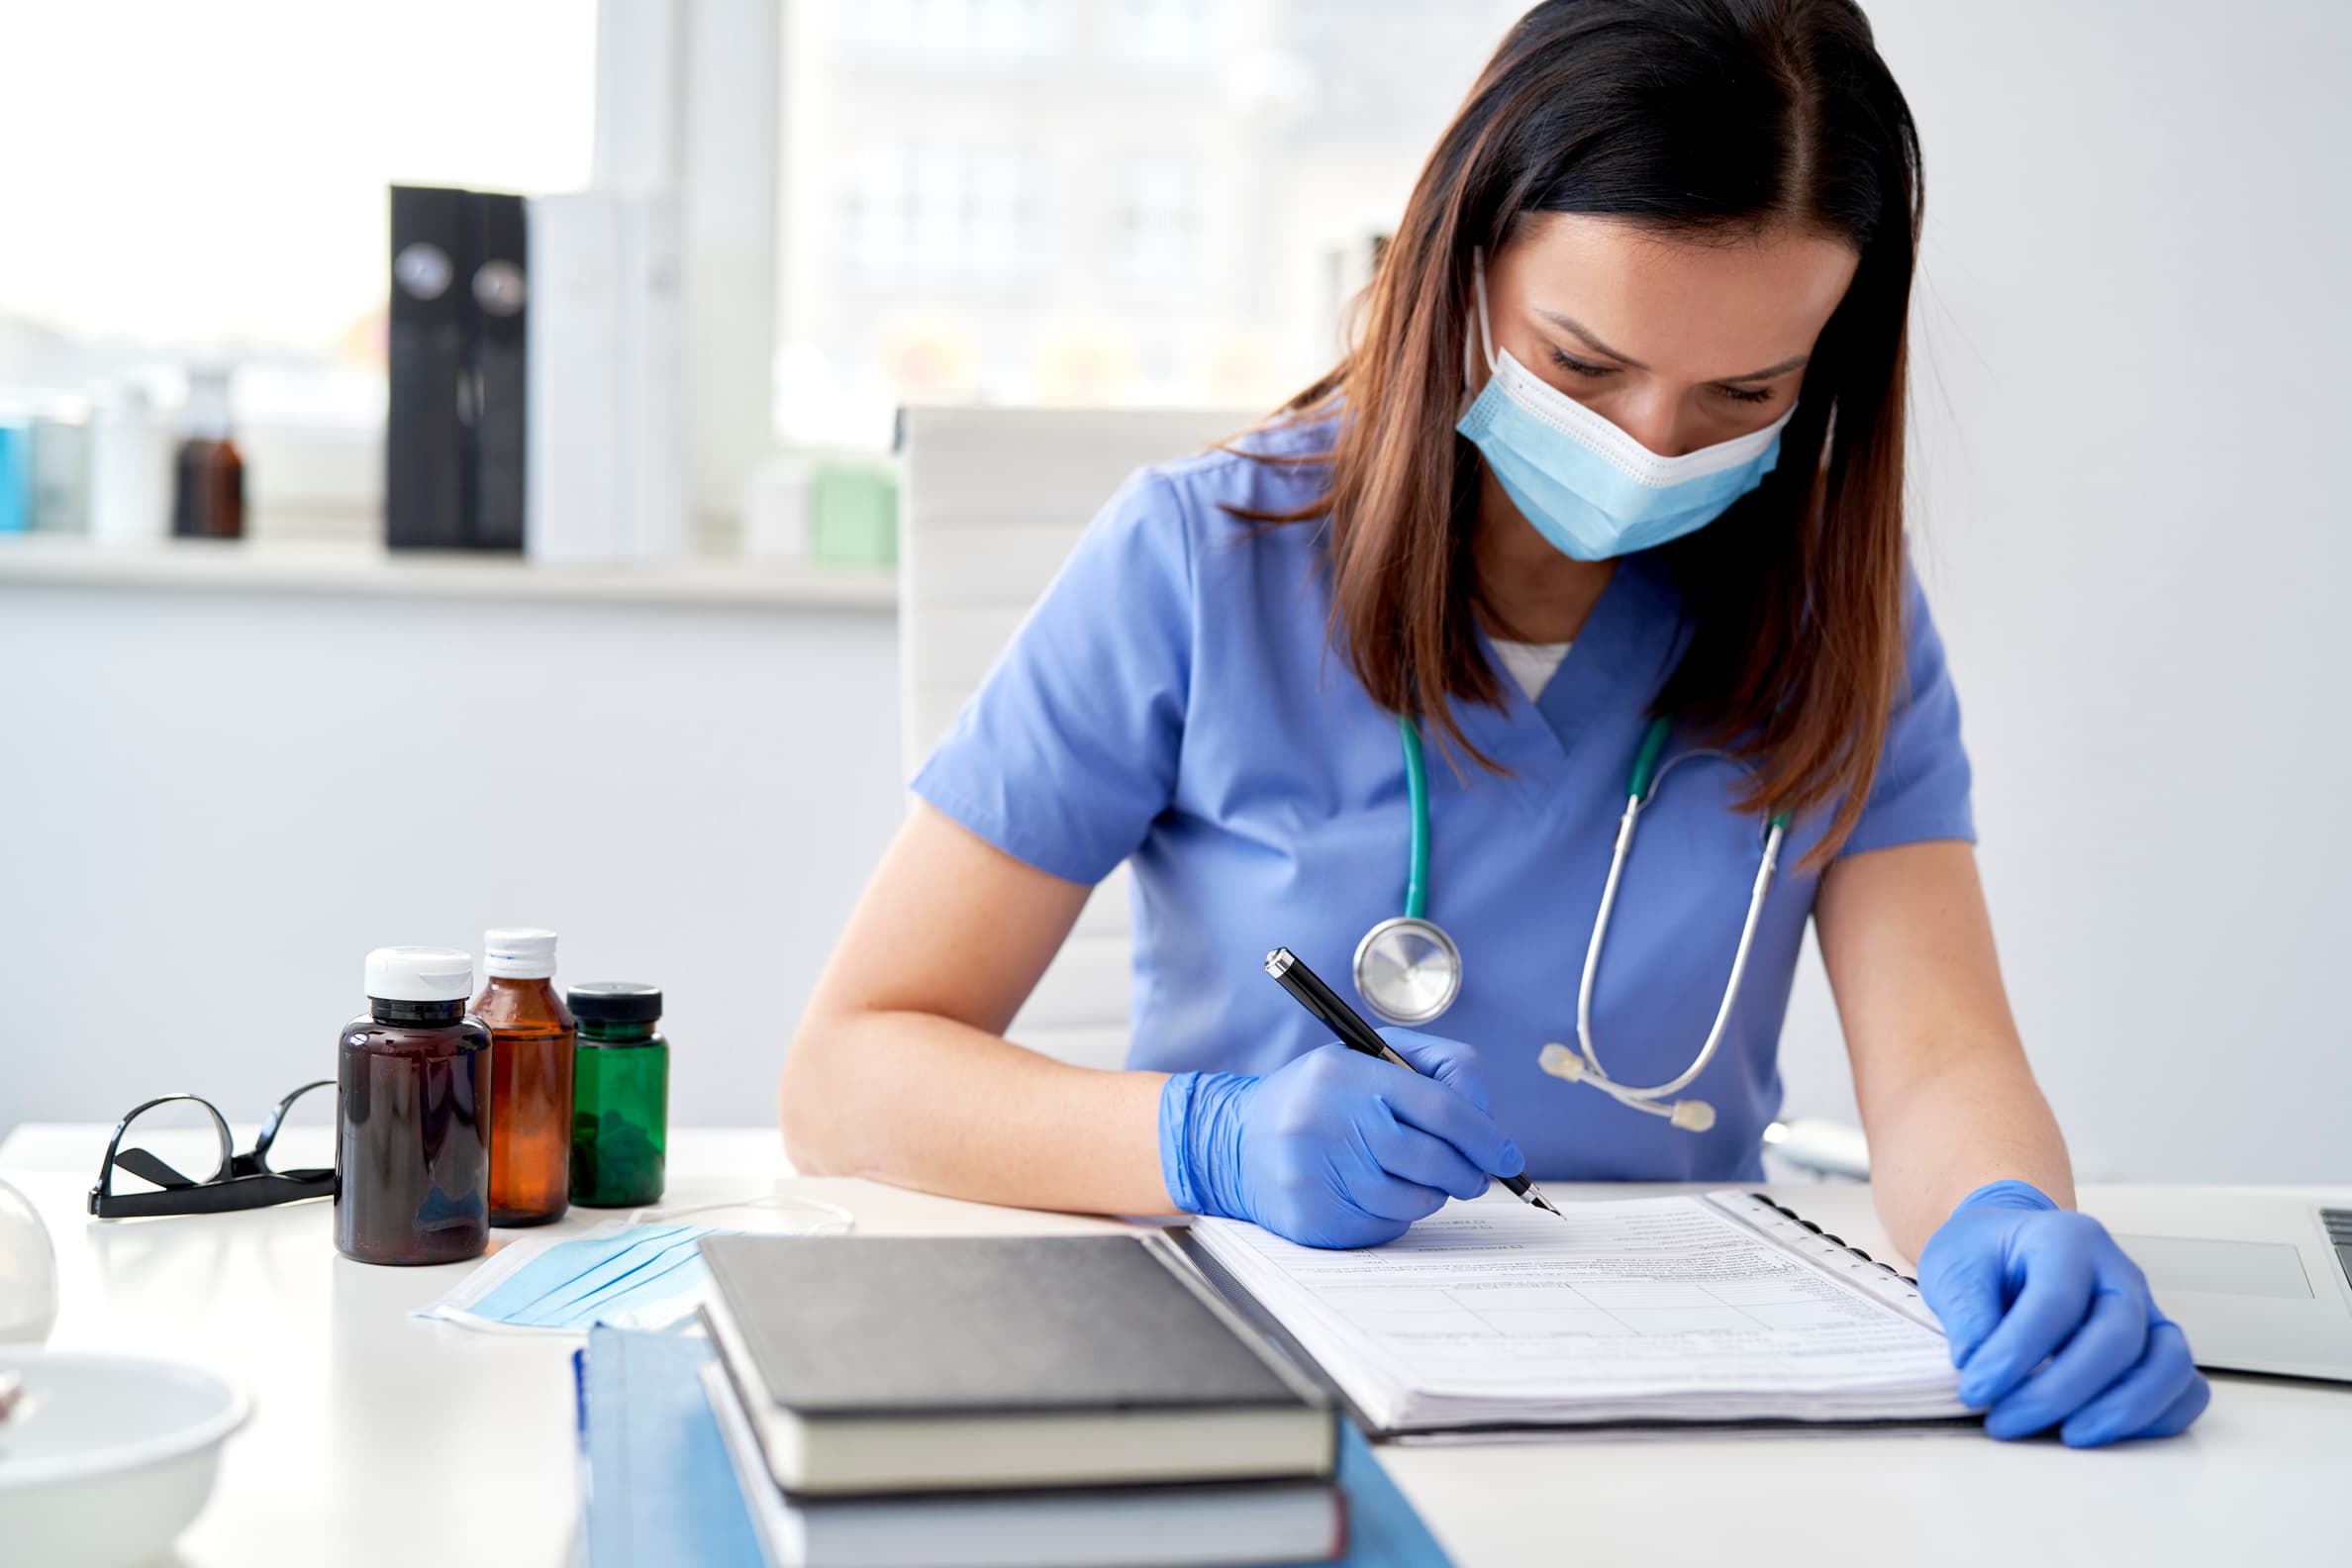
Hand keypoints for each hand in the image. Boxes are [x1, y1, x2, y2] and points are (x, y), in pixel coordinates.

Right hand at [1158, 1029, 1524, 1248]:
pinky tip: (1375, 1191)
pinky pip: (1388, 1225)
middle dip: (1470, 1171)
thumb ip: (1430, 1072)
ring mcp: (1319, 1177)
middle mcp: (1328, 1124)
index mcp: (1345, 1076)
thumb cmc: (1314, 1098)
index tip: (1507, 1154)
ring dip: (1432, 1193)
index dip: (1485, 1134)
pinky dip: (1398, 1212)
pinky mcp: (1316, 1220)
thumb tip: (1489, 1127)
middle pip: (1436, 1159)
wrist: (1232, 1142)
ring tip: (1411, 1174)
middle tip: (1475, 1173)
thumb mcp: (1361, 1059)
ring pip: (1417, 1199)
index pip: (1441, 1108)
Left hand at [1918, 1180, 2209, 1446]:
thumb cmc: (1984, 1255)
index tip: (1975, 1390)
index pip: (2056, 1301)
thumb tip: (1980, 1367)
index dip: (2016, 1353)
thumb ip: (1968, 1315)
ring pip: (2167, 1363)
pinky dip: (2159, 1417)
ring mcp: (2147, 1309)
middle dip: (2062, 1391)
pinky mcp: (2156, 1345)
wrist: (2008, 1247)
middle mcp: (2118, 1272)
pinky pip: (2185, 1386)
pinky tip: (2106, 1433)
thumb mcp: (1955, 1268)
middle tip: (2005, 1421)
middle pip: (2119, 1336)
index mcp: (2068, 1239)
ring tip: (2067, 1437)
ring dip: (2121, 1411)